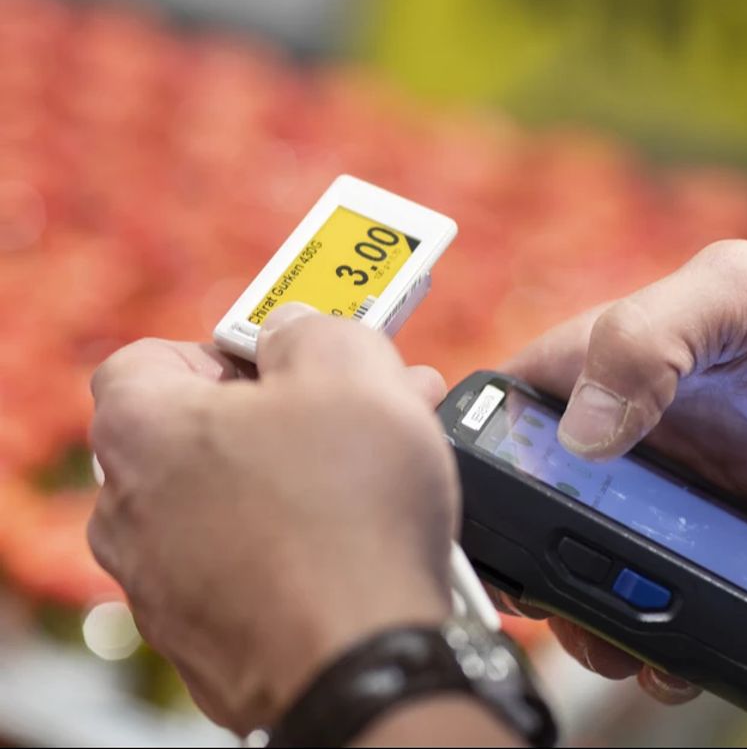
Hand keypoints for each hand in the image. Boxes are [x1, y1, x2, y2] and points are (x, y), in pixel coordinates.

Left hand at [88, 304, 458, 734]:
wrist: (364, 660)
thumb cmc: (348, 513)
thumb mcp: (349, 368)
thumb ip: (311, 327)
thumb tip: (296, 331)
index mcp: (145, 432)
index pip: (148, 360)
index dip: (222, 347)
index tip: (281, 358)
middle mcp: (132, 511)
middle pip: (199, 432)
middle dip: (280, 409)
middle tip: (349, 405)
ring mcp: (163, 583)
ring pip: (228, 498)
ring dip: (294, 470)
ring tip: (373, 464)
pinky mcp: (204, 635)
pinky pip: (242, 561)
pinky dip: (289, 537)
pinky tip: (353, 532)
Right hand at [504, 240, 746, 701]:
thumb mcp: (743, 296)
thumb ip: (648, 336)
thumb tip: (581, 431)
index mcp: (625, 363)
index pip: (522, 398)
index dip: (488, 442)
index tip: (477, 497)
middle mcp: (640, 436)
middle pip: (544, 496)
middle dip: (526, 548)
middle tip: (535, 590)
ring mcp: (677, 504)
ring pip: (590, 563)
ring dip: (580, 608)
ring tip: (603, 636)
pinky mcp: (720, 560)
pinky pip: (660, 607)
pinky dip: (647, 639)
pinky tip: (661, 651)